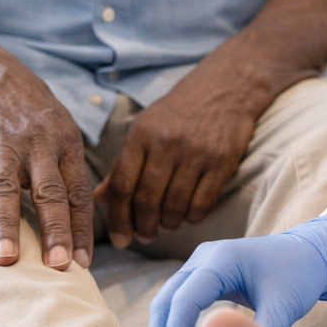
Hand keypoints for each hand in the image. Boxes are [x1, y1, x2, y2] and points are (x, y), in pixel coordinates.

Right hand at [0, 45, 93, 270]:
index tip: (83, 263)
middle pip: (49, 193)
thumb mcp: (61, 130)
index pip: (78, 194)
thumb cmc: (30, 112)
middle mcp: (37, 148)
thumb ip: (70, 172)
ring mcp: (2, 149)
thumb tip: (83, 221)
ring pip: (6, 191)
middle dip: (55, 230)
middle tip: (58, 265)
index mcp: (65, 146)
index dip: (82, 229)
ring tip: (6, 259)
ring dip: (6, 226)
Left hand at [96, 63, 259, 247]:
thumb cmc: (179, 112)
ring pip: (175, 206)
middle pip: (147, 201)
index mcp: (141, 134)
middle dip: (143, 227)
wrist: (226, 87)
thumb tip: (100, 197)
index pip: (123, 185)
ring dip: (167, 225)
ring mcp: (196, 153)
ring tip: (165, 226)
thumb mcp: (145, 128)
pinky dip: (191, 218)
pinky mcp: (222, 162)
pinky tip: (186, 216)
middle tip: (144, 237)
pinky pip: (203, 203)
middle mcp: (167, 143)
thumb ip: (123, 164)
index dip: (118, 219)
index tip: (119, 239)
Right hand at [143, 217, 326, 326]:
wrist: (310, 254)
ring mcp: (200, 263)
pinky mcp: (203, 275)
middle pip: (167, 298)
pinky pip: (179, 301)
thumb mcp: (285, 307)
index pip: (185, 298)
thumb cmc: (300, 276)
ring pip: (167, 300)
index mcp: (223, 258)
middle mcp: (204, 256)